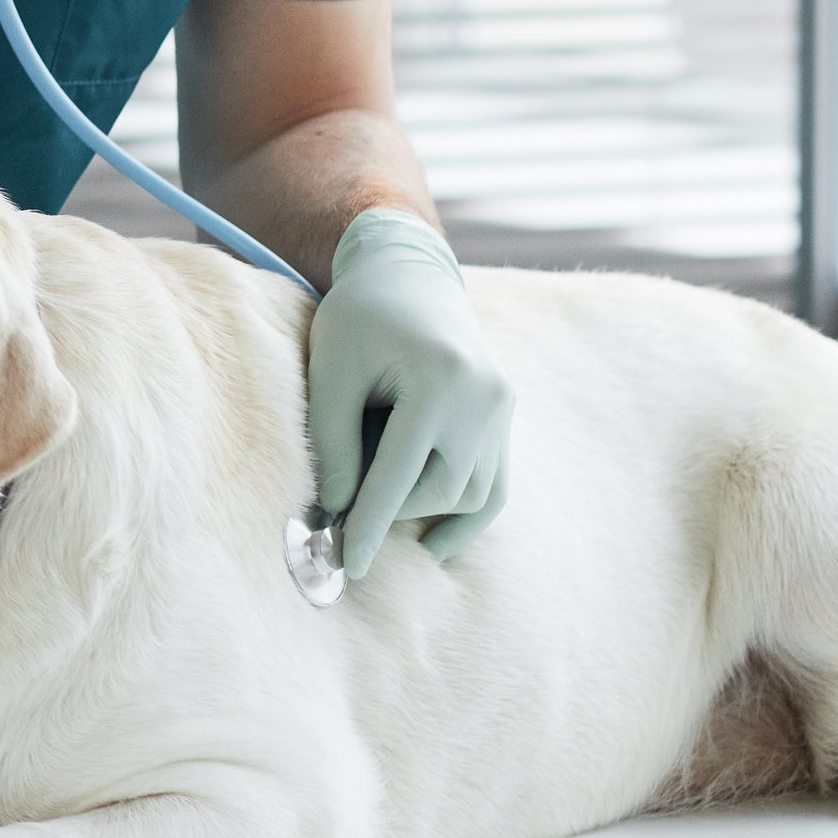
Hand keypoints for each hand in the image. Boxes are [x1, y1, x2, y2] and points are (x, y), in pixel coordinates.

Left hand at [308, 208, 511, 574]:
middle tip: (342, 507)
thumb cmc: (359, 317)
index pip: (401, 474)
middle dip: (390, 509)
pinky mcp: (505, 420)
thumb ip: (334, 441)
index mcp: (441, 380)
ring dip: (423, 511)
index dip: (370, 523)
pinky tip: (431, 544)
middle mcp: (485, 399)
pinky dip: (466, 519)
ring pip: (471, 495)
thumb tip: (337, 511)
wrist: (409, 274)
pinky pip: (495, 488)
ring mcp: (503, 411)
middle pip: (439, 489)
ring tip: (377, 501)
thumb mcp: (332, 369)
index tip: (347, 563)